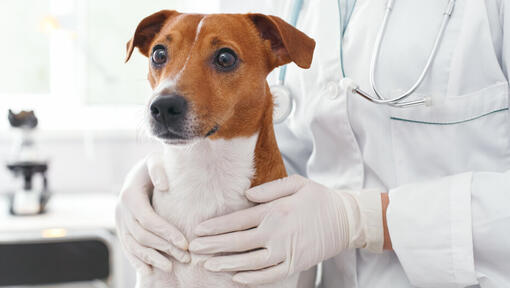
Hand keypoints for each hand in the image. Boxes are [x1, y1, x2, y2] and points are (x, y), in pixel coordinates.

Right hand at [115, 153, 189, 272]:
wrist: (141, 170)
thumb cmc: (155, 164)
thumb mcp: (156, 160)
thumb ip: (158, 169)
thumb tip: (163, 185)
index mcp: (130, 195)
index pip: (148, 220)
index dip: (166, 233)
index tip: (185, 243)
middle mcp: (121, 210)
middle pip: (143, 236)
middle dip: (164, 248)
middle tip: (185, 258)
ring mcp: (119, 221)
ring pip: (134, 246)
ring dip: (152, 258)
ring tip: (171, 267)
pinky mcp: (121, 228)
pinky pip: (127, 248)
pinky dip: (137, 260)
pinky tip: (148, 270)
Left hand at [189, 175, 383, 284]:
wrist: (347, 219)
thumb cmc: (319, 198)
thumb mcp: (296, 184)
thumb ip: (269, 189)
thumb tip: (246, 196)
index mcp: (273, 211)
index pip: (236, 221)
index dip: (215, 227)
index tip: (198, 231)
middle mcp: (275, 233)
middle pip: (237, 243)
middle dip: (212, 246)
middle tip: (193, 250)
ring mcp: (285, 251)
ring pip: (249, 262)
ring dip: (226, 265)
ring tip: (207, 266)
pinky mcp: (295, 264)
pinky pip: (270, 276)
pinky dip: (252, 279)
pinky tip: (236, 279)